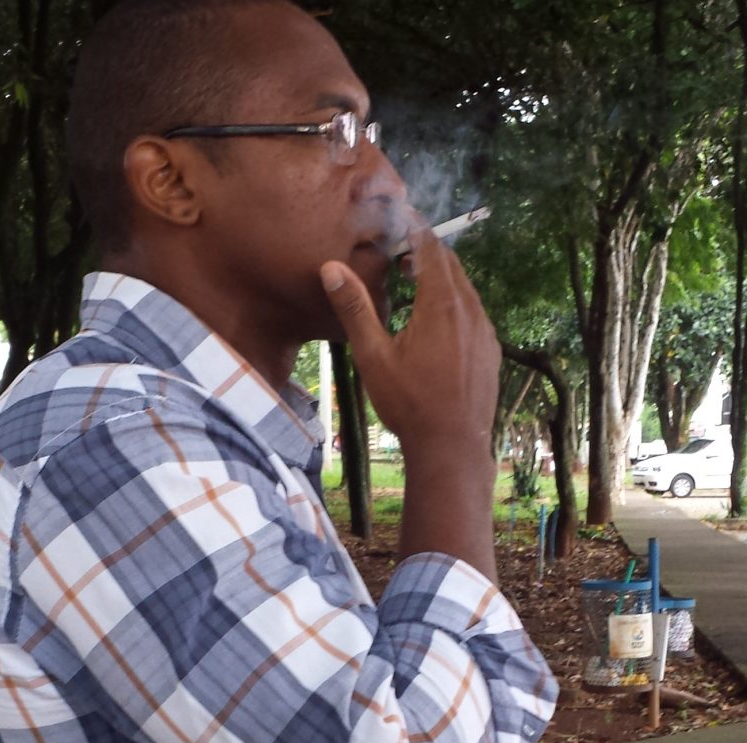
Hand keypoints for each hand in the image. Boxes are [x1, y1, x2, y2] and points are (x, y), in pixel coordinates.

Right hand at [320, 231, 500, 576]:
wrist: (452, 447)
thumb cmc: (409, 403)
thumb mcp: (373, 356)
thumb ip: (355, 309)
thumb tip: (331, 268)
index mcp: (441, 305)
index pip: (431, 248)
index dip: (415, 228)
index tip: (399, 216)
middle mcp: (470, 311)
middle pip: (451, 264)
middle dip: (426, 250)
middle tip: (400, 247)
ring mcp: (485, 331)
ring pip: (465, 288)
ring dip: (441, 277)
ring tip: (414, 279)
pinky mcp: (491, 350)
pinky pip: (474, 312)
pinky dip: (454, 301)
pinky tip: (435, 320)